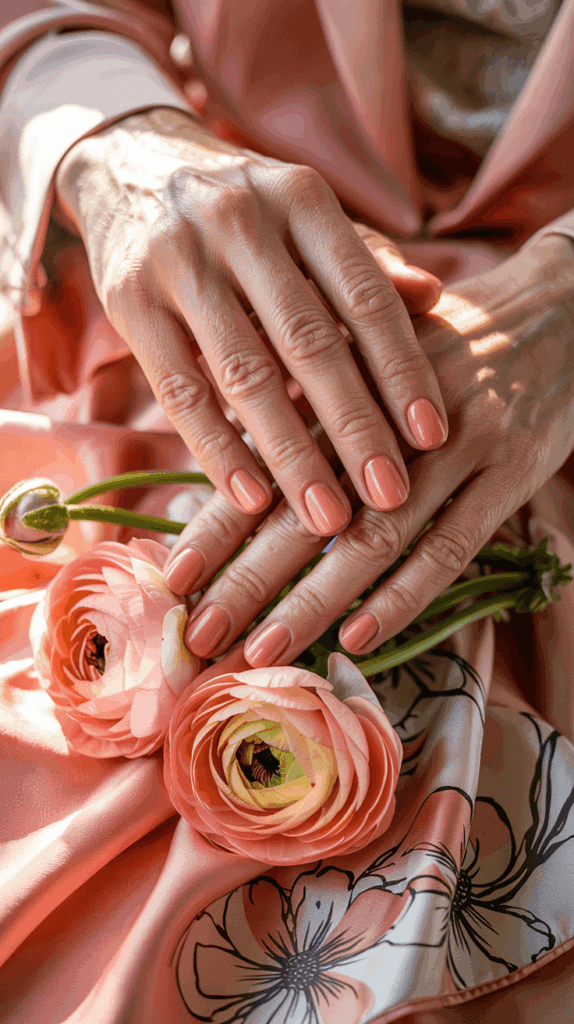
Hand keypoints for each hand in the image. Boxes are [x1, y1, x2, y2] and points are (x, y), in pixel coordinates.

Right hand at [55, 107, 446, 536]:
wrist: (129, 162)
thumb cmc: (244, 209)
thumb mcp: (305, 216)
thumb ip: (365, 262)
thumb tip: (433, 298)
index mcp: (302, 198)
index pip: (365, 297)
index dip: (402, 370)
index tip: (432, 437)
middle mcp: (241, 221)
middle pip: (309, 342)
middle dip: (354, 428)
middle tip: (390, 497)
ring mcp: (179, 261)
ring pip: (245, 375)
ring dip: (290, 455)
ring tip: (328, 519)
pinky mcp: (129, 302)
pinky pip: (180, 390)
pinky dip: (218, 448)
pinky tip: (252, 498)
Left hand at [162, 232, 573, 661]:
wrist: (555, 309)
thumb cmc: (444, 343)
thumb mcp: (371, 351)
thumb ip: (312, 403)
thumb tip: (235, 467)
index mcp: (347, 383)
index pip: (268, 464)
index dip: (217, 522)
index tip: (172, 578)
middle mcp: (393, 416)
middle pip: (310, 507)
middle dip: (248, 576)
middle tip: (199, 633)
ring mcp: (458, 444)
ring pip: (377, 535)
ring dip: (316, 598)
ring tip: (263, 649)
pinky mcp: (513, 470)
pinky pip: (455, 543)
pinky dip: (407, 594)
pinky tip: (361, 636)